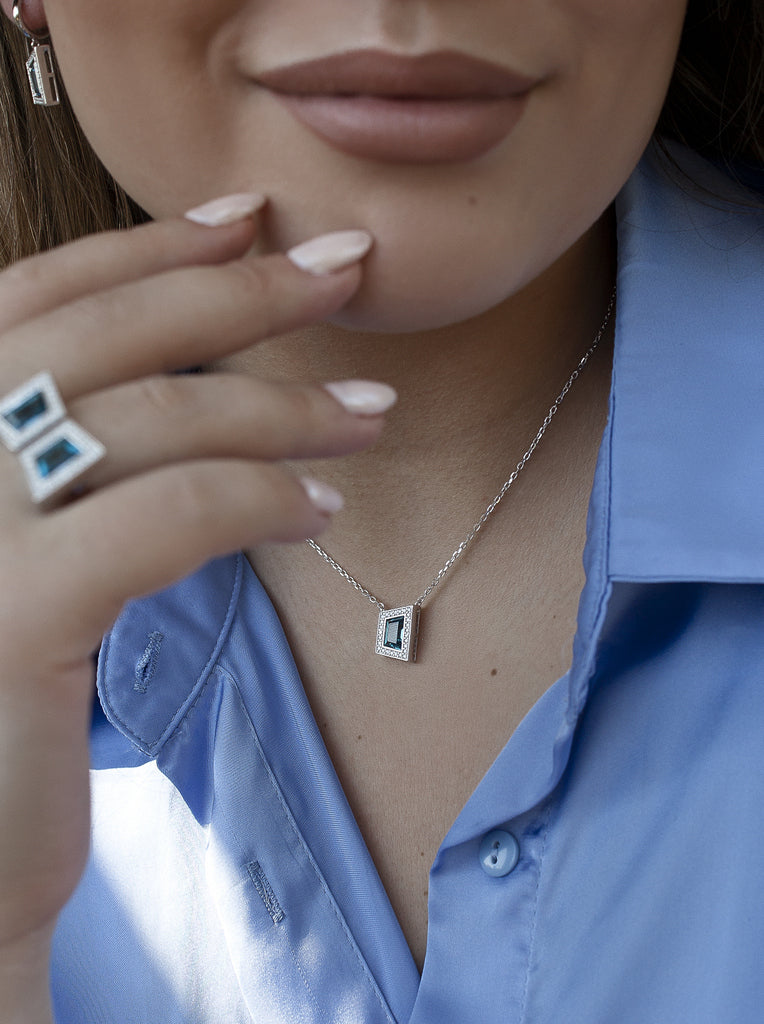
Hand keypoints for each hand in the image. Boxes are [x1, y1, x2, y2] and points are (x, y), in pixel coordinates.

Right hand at [0, 196, 388, 998]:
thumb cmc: (6, 699)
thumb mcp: (30, 549)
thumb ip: (74, 461)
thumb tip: (197, 383)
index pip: (35, 302)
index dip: (142, 248)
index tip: (247, 217)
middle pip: (99, 336)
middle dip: (236, 291)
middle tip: (346, 267)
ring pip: (146, 421)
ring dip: (279, 404)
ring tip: (373, 408)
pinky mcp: (12, 617)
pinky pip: (162, 518)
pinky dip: (254, 497)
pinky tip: (320, 508)